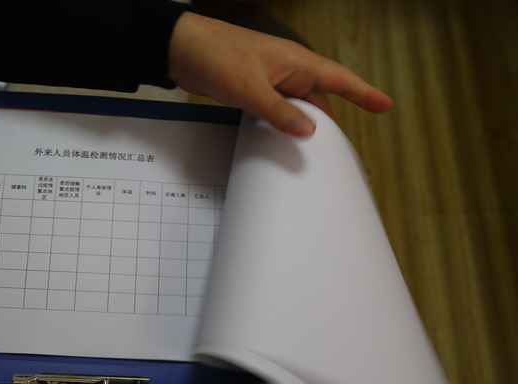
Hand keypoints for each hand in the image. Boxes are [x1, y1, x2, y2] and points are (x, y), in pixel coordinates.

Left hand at [168, 11, 393, 136]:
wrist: (181, 49)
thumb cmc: (216, 56)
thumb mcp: (250, 88)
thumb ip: (278, 112)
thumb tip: (309, 130)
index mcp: (295, 62)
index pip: (338, 79)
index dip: (363, 93)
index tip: (386, 106)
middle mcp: (287, 70)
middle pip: (318, 99)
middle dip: (329, 121)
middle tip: (341, 150)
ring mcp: (269, 80)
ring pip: (296, 106)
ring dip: (302, 125)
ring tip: (313, 152)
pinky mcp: (252, 89)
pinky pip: (276, 109)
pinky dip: (281, 124)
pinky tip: (281, 139)